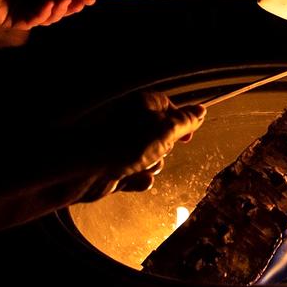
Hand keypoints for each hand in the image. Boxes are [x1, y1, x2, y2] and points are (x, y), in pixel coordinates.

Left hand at [0, 0, 95, 28]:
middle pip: (61, 4)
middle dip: (72, 4)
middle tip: (82, 2)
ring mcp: (26, 7)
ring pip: (50, 16)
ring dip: (59, 10)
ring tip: (63, 2)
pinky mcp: (14, 20)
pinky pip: (34, 21)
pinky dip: (43, 15)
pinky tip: (47, 6)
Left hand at [73, 92, 206, 200]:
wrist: (85, 169)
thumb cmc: (126, 142)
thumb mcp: (165, 129)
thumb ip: (185, 121)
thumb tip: (201, 110)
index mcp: (143, 106)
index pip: (170, 108)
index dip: (181, 122)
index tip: (187, 137)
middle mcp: (132, 123)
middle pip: (163, 137)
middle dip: (165, 148)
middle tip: (154, 149)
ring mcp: (122, 148)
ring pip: (152, 160)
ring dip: (152, 166)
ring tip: (139, 166)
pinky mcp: (115, 170)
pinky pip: (138, 177)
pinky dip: (139, 180)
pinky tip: (134, 179)